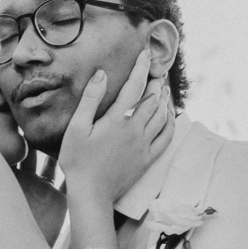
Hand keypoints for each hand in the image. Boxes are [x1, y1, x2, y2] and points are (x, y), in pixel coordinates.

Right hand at [59, 50, 174, 204]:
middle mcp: (135, 130)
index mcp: (116, 120)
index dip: (141, 68)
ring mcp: (143, 145)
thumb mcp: (76, 128)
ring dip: (164, 99)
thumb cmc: (78, 160)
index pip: (134, 87)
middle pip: (152, 100)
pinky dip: (171, 123)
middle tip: (156, 70)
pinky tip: (169, 116)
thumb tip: (102, 74)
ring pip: (162, 116)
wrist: (92, 193)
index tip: (145, 55)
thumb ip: (90, 99)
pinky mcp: (147, 158)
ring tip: (163, 88)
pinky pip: (166, 137)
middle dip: (155, 82)